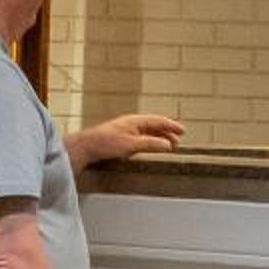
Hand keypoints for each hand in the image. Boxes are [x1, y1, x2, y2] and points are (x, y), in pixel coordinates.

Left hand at [70, 113, 185, 168]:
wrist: (86, 147)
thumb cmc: (105, 143)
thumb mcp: (132, 145)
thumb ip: (151, 144)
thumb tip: (168, 145)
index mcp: (135, 121)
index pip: (158, 120)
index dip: (172, 125)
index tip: (182, 131)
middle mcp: (132, 124)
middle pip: (154, 126)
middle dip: (167, 133)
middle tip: (177, 142)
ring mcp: (126, 131)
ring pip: (148, 133)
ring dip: (159, 138)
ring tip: (168, 146)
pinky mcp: (121, 139)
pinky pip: (141, 138)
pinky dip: (150, 142)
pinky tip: (151, 148)